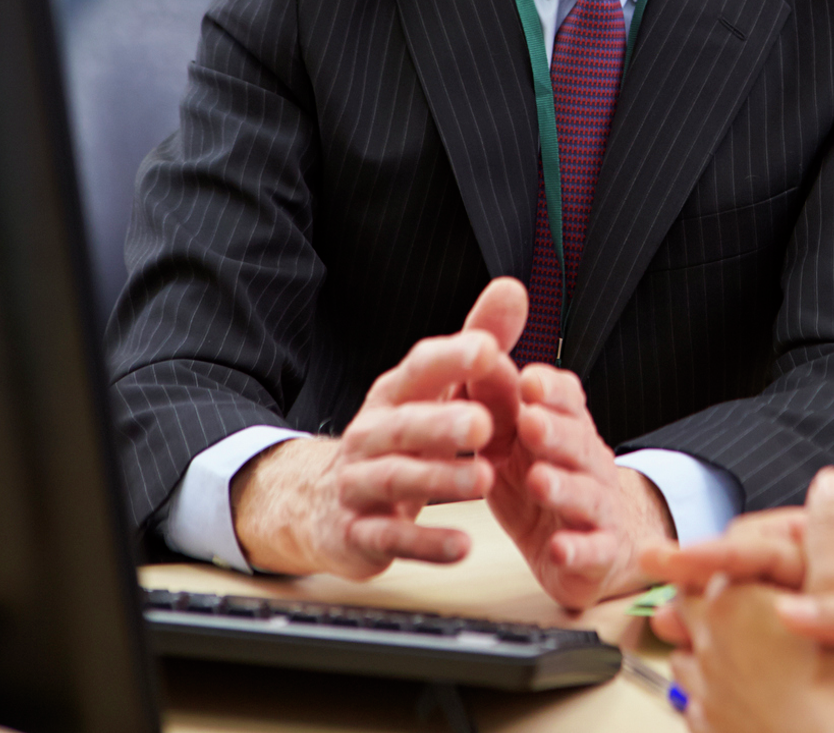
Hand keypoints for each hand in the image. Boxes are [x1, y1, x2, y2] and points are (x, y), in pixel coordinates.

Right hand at [230, 277, 528, 577]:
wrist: (319, 503)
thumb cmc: (399, 436)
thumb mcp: (434, 389)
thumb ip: (476, 340)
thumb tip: (514, 289)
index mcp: (395, 395)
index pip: (419, 368)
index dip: (451, 358)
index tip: (489, 348)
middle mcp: (371, 435)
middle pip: (403, 426)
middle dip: (442, 423)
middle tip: (485, 422)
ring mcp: (359, 485)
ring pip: (396, 479)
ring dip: (440, 479)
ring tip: (485, 479)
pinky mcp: (358, 533)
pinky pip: (390, 538)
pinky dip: (426, 542)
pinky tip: (462, 545)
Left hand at [482, 361, 675, 608]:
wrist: (595, 545)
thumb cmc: (543, 485)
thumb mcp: (510, 445)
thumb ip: (497, 404)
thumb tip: (476, 353)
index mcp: (566, 431)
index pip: (567, 401)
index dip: (551, 391)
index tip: (528, 381)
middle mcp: (588, 464)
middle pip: (579, 444)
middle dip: (556, 432)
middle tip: (531, 422)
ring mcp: (599, 509)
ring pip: (588, 495)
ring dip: (565, 487)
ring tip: (539, 481)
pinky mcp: (598, 554)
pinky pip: (594, 551)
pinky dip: (579, 549)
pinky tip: (561, 548)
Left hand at [667, 468, 833, 732]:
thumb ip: (830, 540)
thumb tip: (827, 485)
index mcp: (736, 604)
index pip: (707, 560)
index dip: (711, 549)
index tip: (691, 544)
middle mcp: (709, 645)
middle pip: (687, 601)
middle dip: (695, 588)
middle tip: (695, 578)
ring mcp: (704, 692)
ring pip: (683, 650)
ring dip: (693, 637)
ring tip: (710, 632)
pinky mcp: (708, 728)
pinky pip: (691, 697)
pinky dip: (701, 684)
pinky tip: (723, 687)